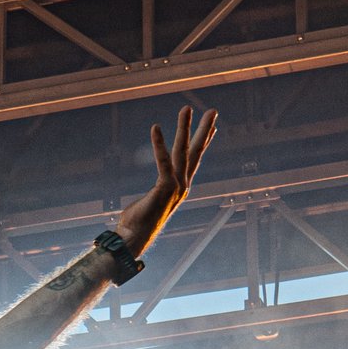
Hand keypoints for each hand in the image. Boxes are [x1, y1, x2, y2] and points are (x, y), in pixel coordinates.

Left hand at [117, 105, 218, 255]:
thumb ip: (157, 192)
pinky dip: (159, 143)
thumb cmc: (137, 223)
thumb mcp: (152, 201)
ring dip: (185, 127)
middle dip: (204, 129)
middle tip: (213, 110)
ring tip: (187, 108)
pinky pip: (162, 161)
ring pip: (182, 151)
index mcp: (181, 187)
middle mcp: (182, 185)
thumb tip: (153, 194)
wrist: (134, 239)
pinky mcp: (165, 187)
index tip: (213, 127)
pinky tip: (156, 127)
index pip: (194, 160)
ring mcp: (176, 186)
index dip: (204, 142)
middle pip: (196, 151)